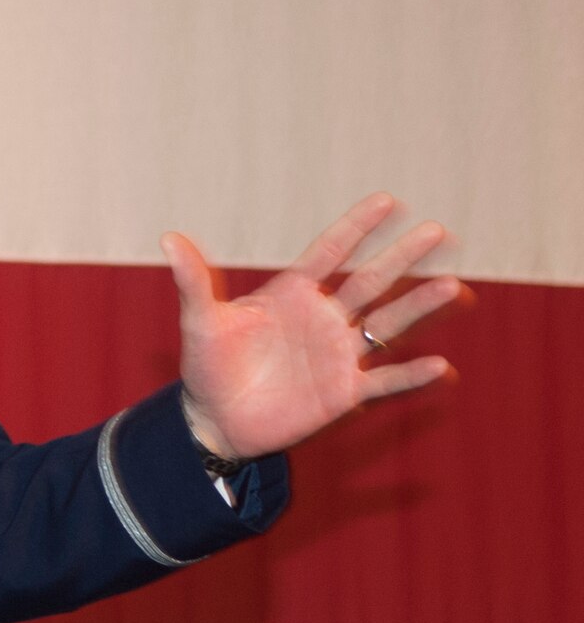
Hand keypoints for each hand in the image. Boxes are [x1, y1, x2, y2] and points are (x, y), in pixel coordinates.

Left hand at [165, 193, 463, 460]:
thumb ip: (193, 281)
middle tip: (438, 231)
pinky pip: (384, 383)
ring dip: (418, 307)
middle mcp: (322, 317)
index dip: (356, 227)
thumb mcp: (200, 323)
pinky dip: (410, 376)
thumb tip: (169, 237)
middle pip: (370, 281)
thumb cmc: (207, 367)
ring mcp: (336, 354)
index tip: (387, 201)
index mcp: (291, 293)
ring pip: (386, 324)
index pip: (330, 252)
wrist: (214, 421)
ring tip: (454, 287)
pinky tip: (440, 366)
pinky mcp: (342, 392)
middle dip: (402, 257)